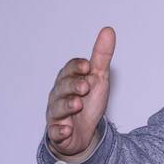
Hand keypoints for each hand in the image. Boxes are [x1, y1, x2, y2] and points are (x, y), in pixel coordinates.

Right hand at [46, 27, 115, 158]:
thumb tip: (108, 30)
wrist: (85, 132)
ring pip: (57, 108)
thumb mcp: (98, 78)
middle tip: (85, 86)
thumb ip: (101, 56)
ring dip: (66, 106)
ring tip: (77, 104)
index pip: (68, 70)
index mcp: (68, 80)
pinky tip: (66, 130)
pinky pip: (55, 132)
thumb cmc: (88, 100)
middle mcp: (58, 95)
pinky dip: (59, 131)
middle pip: (62, 87)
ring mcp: (56, 114)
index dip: (76, 67)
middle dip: (72, 86)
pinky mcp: (57, 133)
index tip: (88, 66)